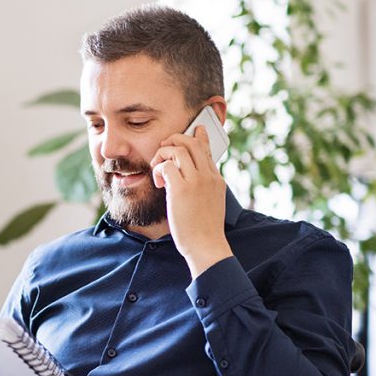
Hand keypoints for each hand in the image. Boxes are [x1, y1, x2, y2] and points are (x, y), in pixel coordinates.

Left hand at [150, 126, 232, 274]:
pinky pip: (167, 166)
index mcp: (216, 179)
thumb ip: (205, 188)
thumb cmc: (205, 230)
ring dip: (163, 155)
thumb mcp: (211, 203)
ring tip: (159, 170)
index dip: (199, 137)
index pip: (207, 150)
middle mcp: (208, 176)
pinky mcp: (181, 189)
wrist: (207, 246)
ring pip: (178, 149)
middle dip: (174, 140)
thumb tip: (192, 181)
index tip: (197, 129)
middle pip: (191, 142)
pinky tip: (159, 184)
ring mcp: (196, 181)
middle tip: (163, 150)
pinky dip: (159, 170)